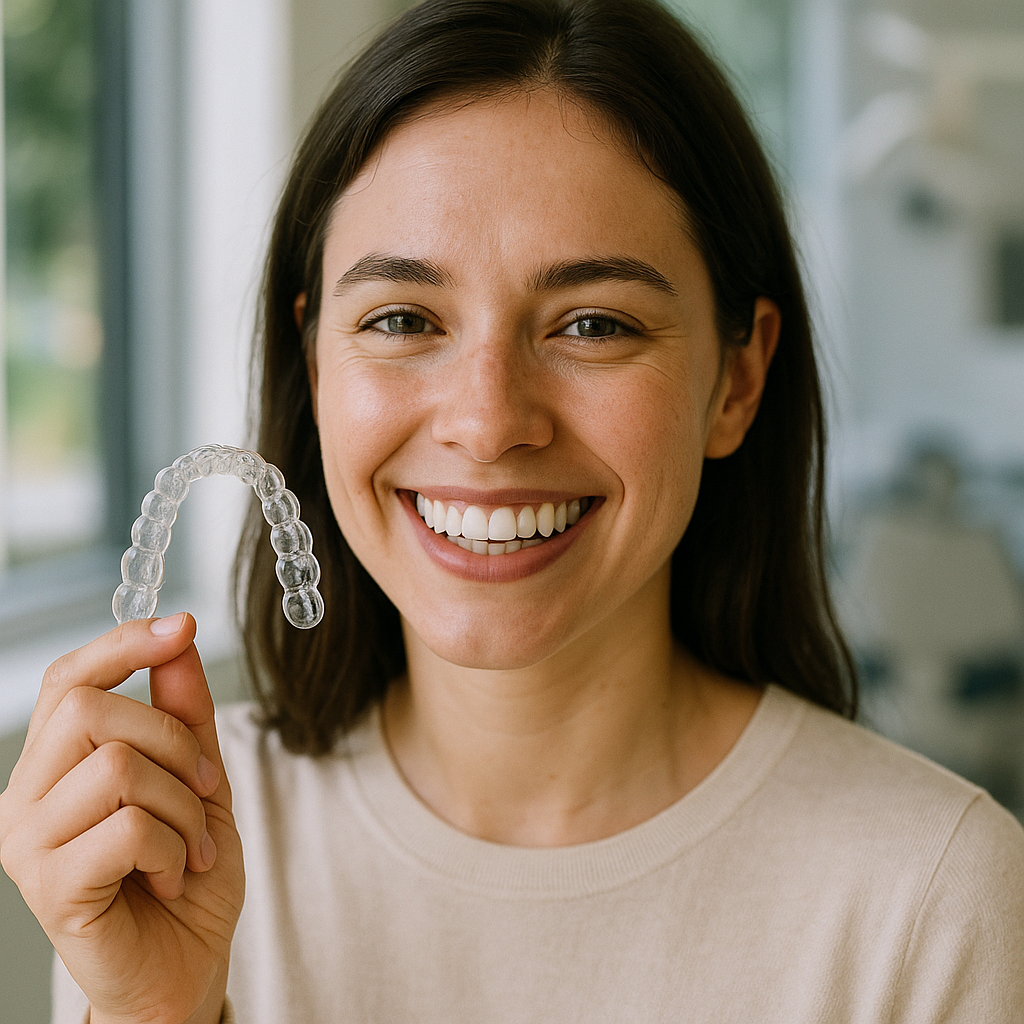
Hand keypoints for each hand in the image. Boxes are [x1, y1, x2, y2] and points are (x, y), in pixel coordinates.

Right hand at [0, 614, 243, 1023]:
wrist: (185, 965)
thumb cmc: (184, 871)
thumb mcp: (199, 780)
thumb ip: (186, 714)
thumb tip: (180, 639)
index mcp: (55, 764)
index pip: (69, 679)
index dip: (123, 644)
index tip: (183, 625)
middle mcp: (26, 796)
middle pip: (91, 711)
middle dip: (174, 741)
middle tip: (204, 791)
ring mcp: (29, 843)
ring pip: (117, 767)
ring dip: (182, 805)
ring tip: (191, 846)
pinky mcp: (50, 888)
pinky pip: (128, 827)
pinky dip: (175, 847)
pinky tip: (173, 874)